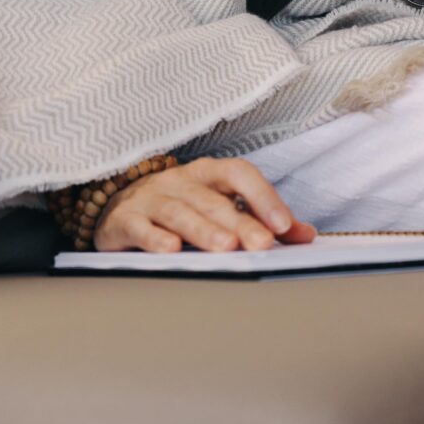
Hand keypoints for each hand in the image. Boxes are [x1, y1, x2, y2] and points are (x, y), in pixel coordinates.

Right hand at [91, 157, 318, 253]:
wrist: (117, 208)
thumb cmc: (179, 208)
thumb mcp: (219, 207)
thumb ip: (261, 220)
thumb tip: (305, 235)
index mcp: (207, 174)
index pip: (239, 174)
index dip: (262, 196)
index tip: (283, 225)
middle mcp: (179, 181)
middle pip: (212, 199)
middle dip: (239, 222)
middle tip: (261, 244)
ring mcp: (150, 198)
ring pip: (179, 212)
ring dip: (203, 230)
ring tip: (225, 248)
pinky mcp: (124, 220)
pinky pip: (140, 227)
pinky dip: (155, 238)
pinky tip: (171, 250)